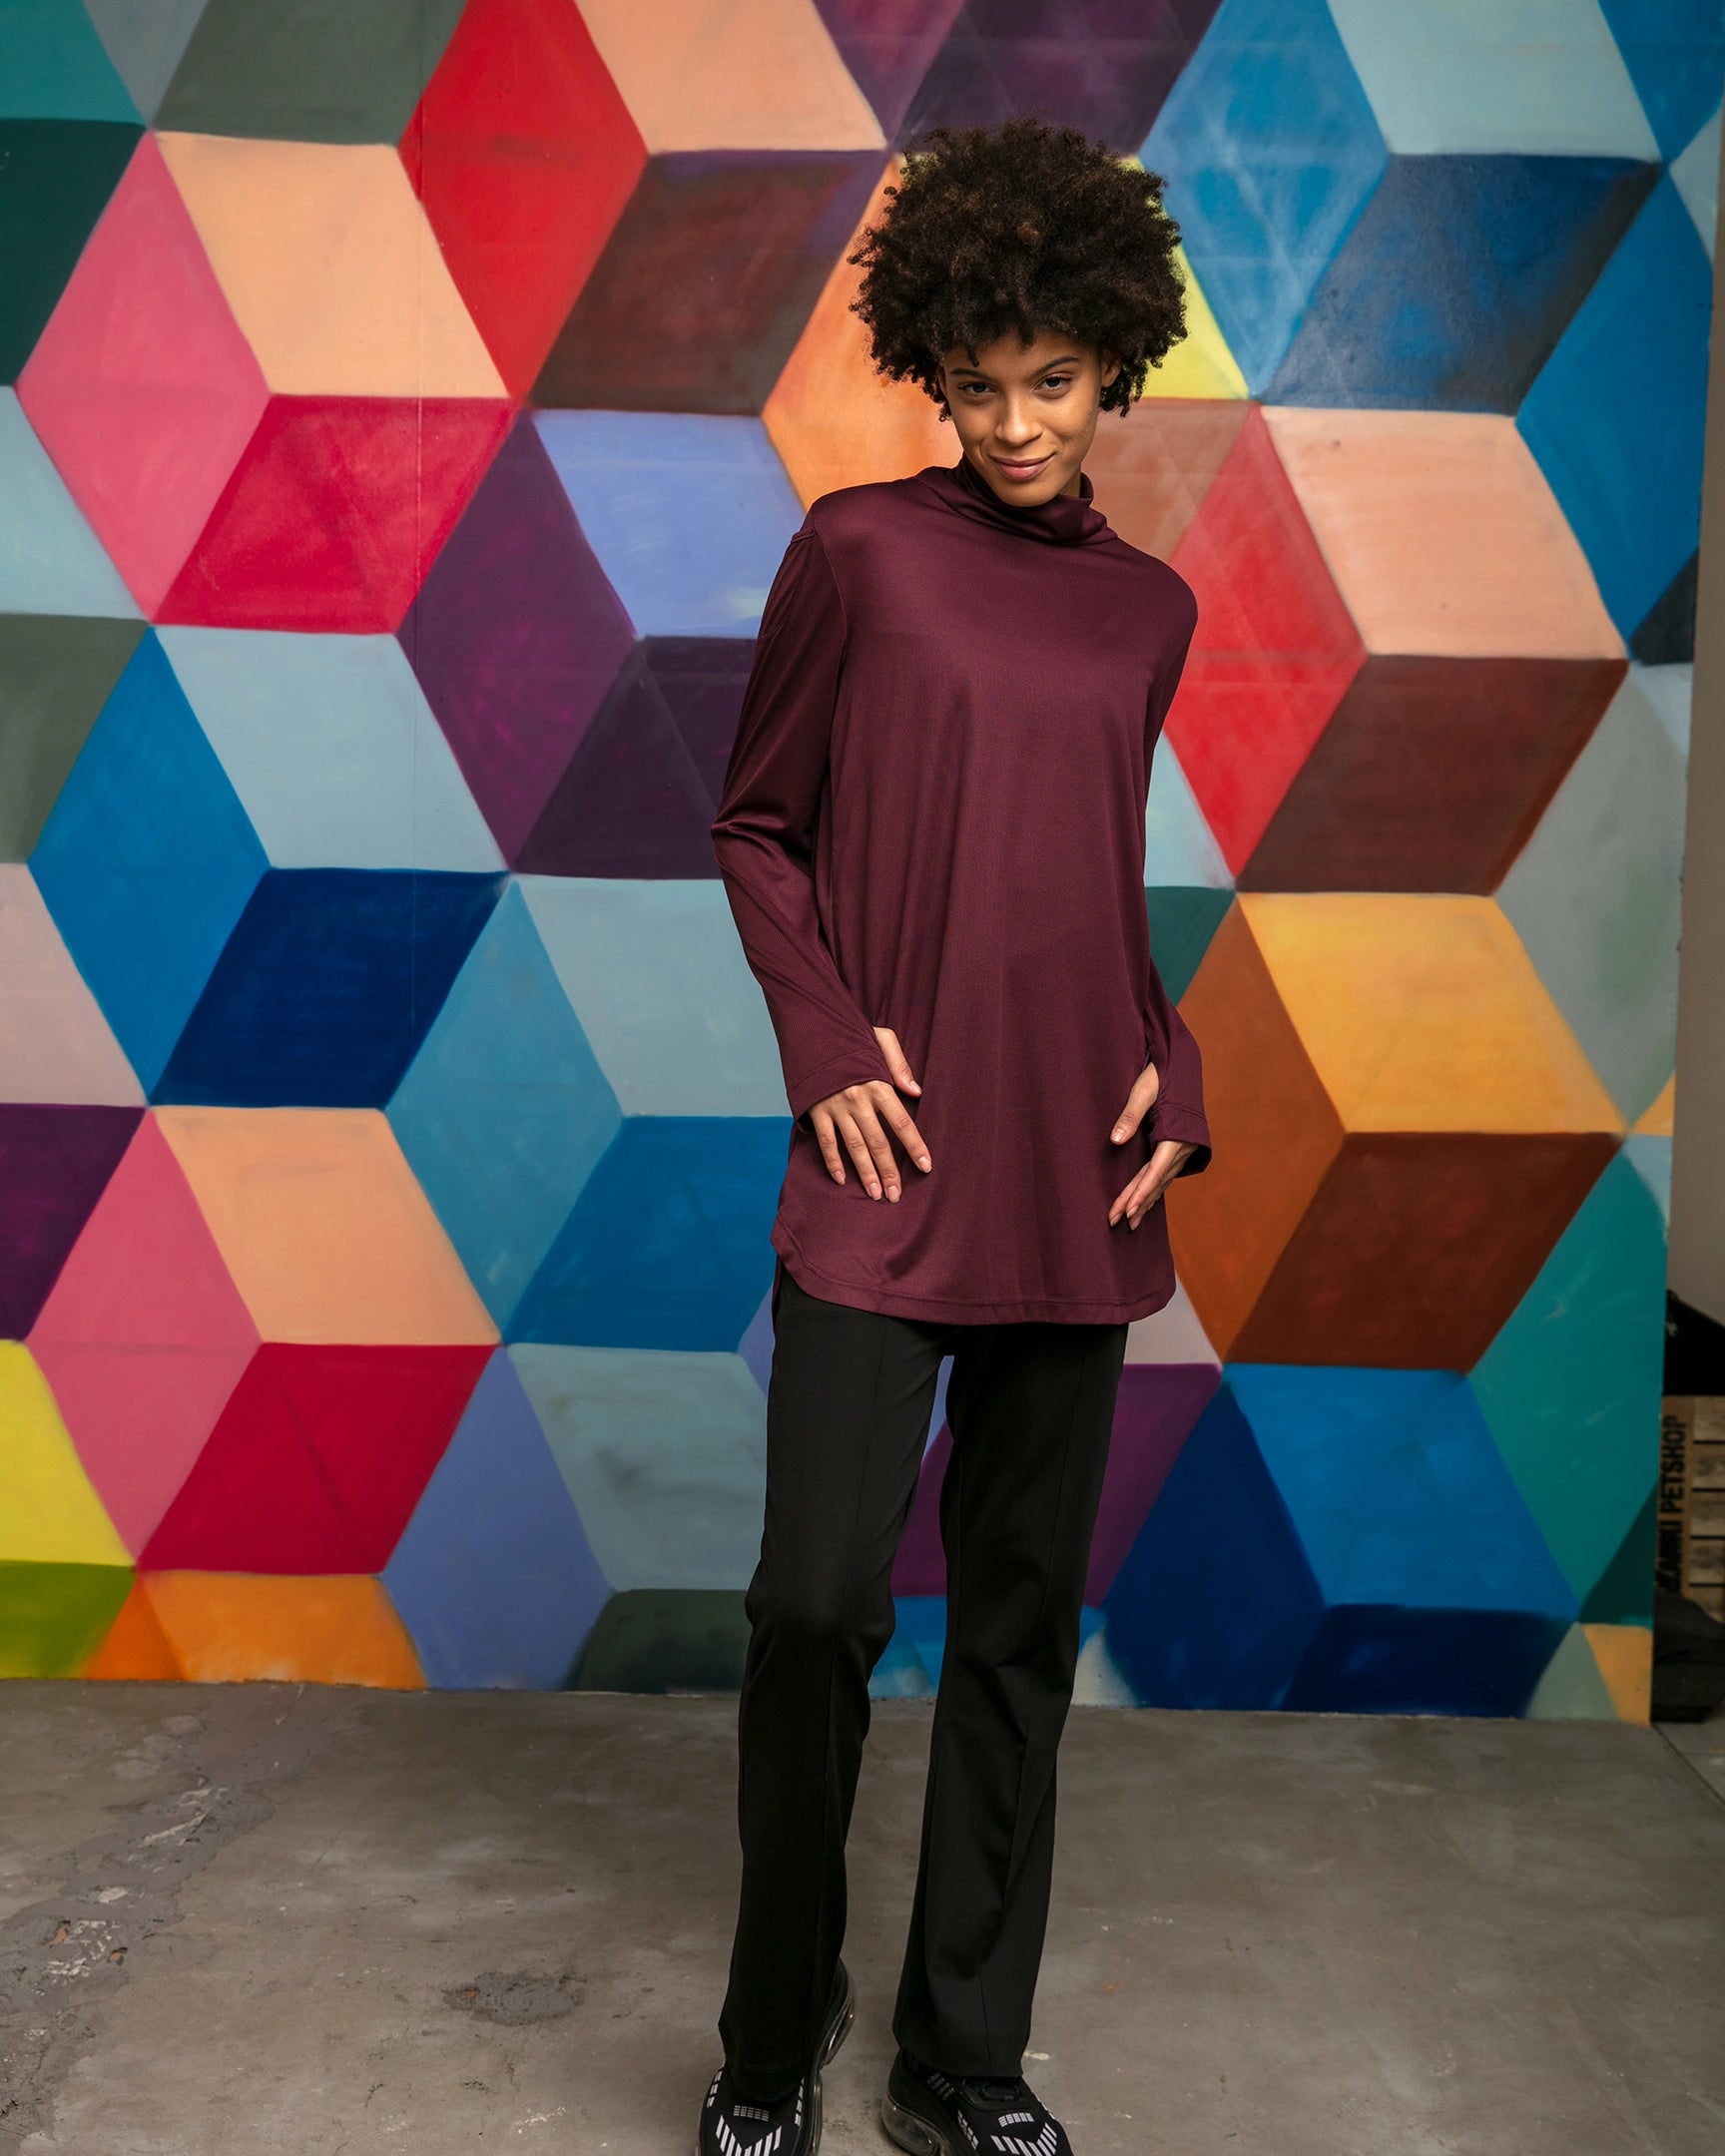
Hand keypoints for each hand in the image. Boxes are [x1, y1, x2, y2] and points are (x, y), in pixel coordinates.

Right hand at [809, 1026, 932, 1200]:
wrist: (812, 1029)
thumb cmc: (851, 1035)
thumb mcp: (881, 1039)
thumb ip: (900, 1065)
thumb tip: (917, 1092)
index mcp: (878, 1084)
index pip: (902, 1122)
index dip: (914, 1146)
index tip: (925, 1166)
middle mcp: (858, 1100)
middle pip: (878, 1143)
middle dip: (889, 1171)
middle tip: (896, 1195)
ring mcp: (835, 1107)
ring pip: (854, 1147)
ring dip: (865, 1173)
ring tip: (875, 1194)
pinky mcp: (816, 1111)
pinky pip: (826, 1142)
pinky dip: (832, 1162)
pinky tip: (841, 1180)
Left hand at [1107, 1056, 1195, 1229]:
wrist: (1183, 1062)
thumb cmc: (1162, 1074)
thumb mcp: (1142, 1090)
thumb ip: (1130, 1115)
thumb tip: (1114, 1141)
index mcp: (1176, 1137)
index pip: (1155, 1172)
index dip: (1140, 1193)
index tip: (1126, 1211)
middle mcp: (1182, 1147)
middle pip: (1156, 1181)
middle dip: (1136, 1203)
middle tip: (1116, 1222)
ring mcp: (1182, 1149)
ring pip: (1161, 1181)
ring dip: (1145, 1201)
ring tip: (1130, 1223)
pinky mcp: (1177, 1147)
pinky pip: (1164, 1174)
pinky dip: (1152, 1189)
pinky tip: (1144, 1202)